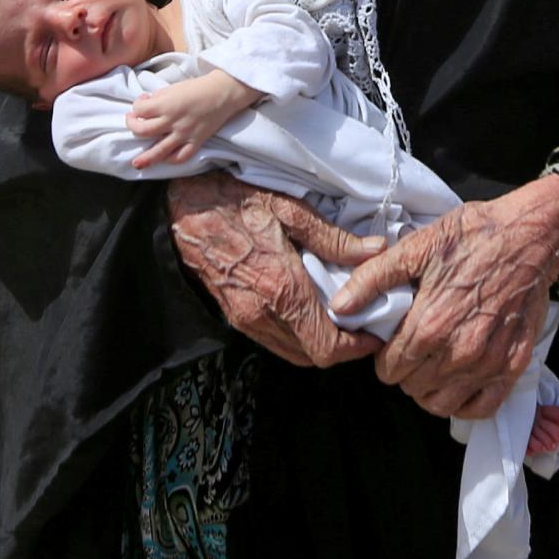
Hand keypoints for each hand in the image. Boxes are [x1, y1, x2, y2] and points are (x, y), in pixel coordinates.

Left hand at [127, 71, 264, 168]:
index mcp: (166, 104)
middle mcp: (173, 121)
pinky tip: (165, 158)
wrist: (223, 92)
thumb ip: (158, 99)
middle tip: (133, 122)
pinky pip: (181, 156)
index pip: (140, 109)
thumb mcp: (173, 88)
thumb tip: (146, 106)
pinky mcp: (196, 141)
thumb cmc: (198, 87)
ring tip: (136, 164)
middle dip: (133, 126)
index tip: (141, 102)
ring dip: (145, 158)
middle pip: (143, 130)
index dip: (136, 106)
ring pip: (159, 150)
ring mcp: (184, 134)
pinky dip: (171, 160)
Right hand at [168, 173, 384, 367]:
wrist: (184, 206)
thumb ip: (334, 239)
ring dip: (318, 342)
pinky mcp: (234, 315)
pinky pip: (273, 340)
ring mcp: (245, 318)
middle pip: (313, 357)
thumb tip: (375, 250)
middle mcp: (262, 313)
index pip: (326, 347)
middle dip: (342, 346)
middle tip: (361, 321)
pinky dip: (296, 334)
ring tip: (337, 314)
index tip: (374, 332)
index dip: (356, 347)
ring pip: (293, 352)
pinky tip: (307, 307)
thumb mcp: (290, 210)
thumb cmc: (236, 200)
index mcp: (282, 288)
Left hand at [328, 175, 558, 420]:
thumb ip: (374, 279)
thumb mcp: (418, 246)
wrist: (530, 234)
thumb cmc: (473, 236)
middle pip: (412, 388)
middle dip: (406, 372)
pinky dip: (464, 403)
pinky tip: (458, 383)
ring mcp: (489, 362)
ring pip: (442, 404)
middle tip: (413, 349)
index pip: (390, 369)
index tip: (392, 344)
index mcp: (430, 323)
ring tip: (432, 367)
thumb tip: (340, 307)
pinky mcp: (514, 365)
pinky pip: (481, 407)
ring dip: (430, 391)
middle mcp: (459, 351)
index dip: (384, 358)